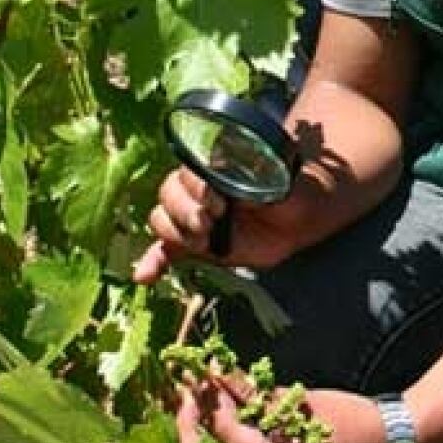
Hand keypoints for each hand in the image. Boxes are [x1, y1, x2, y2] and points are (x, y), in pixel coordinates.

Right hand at [133, 168, 303, 281]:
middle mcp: (196, 190)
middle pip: (167, 196)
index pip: (186, 174)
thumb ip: (255, 178)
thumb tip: (240, 182)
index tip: (219, 204)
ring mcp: (192, 218)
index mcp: (211, 167)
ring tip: (203, 244)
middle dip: (184, 212)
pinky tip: (145, 275)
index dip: (196, 189)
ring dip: (176, 235)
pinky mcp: (194, 244)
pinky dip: (153, 262)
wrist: (298, 217)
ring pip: (163, 221)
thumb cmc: (288, 190)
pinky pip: (164, 251)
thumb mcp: (276, 180)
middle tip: (209, 225)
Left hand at [175, 377, 385, 442]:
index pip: (222, 435)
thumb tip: (214, 377)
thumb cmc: (353, 423)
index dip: (205, 401)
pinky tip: (234, 405)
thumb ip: (253, 395)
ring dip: (219, 423)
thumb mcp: (300, 405)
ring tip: (212, 388)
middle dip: (202, 416)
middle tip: (194, 383)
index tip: (194, 373)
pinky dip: (240, 434)